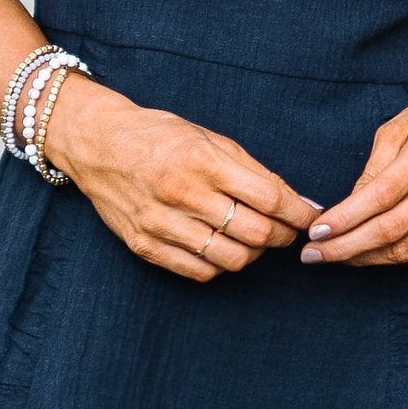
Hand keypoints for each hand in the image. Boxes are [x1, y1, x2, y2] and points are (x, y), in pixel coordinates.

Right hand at [45, 76, 319, 286]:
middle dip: (281, 236)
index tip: (310, 217)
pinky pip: (200, 272)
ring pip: (231, 259)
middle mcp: (181, 193)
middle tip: (286, 231)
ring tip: (254, 240)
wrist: (97, 145)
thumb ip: (252, 170)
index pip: (269, 197)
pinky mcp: (144, 246)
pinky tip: (223, 248)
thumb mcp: (208, 139)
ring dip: (254, 254)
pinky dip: (221, 265)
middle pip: (255, 233)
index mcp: (202, 160)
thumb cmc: (160, 136)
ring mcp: (160, 223)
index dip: (298, 212)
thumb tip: (298, 201)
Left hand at [300, 86, 407, 268]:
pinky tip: (372, 253)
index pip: (383, 193)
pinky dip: (397, 257)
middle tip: (314, 254)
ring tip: (336, 256)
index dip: (347, 217)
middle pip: (395, 227)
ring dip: (368, 257)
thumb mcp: (398, 126)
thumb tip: (345, 212)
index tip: (316, 231)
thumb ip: (373, 169)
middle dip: (348, 246)